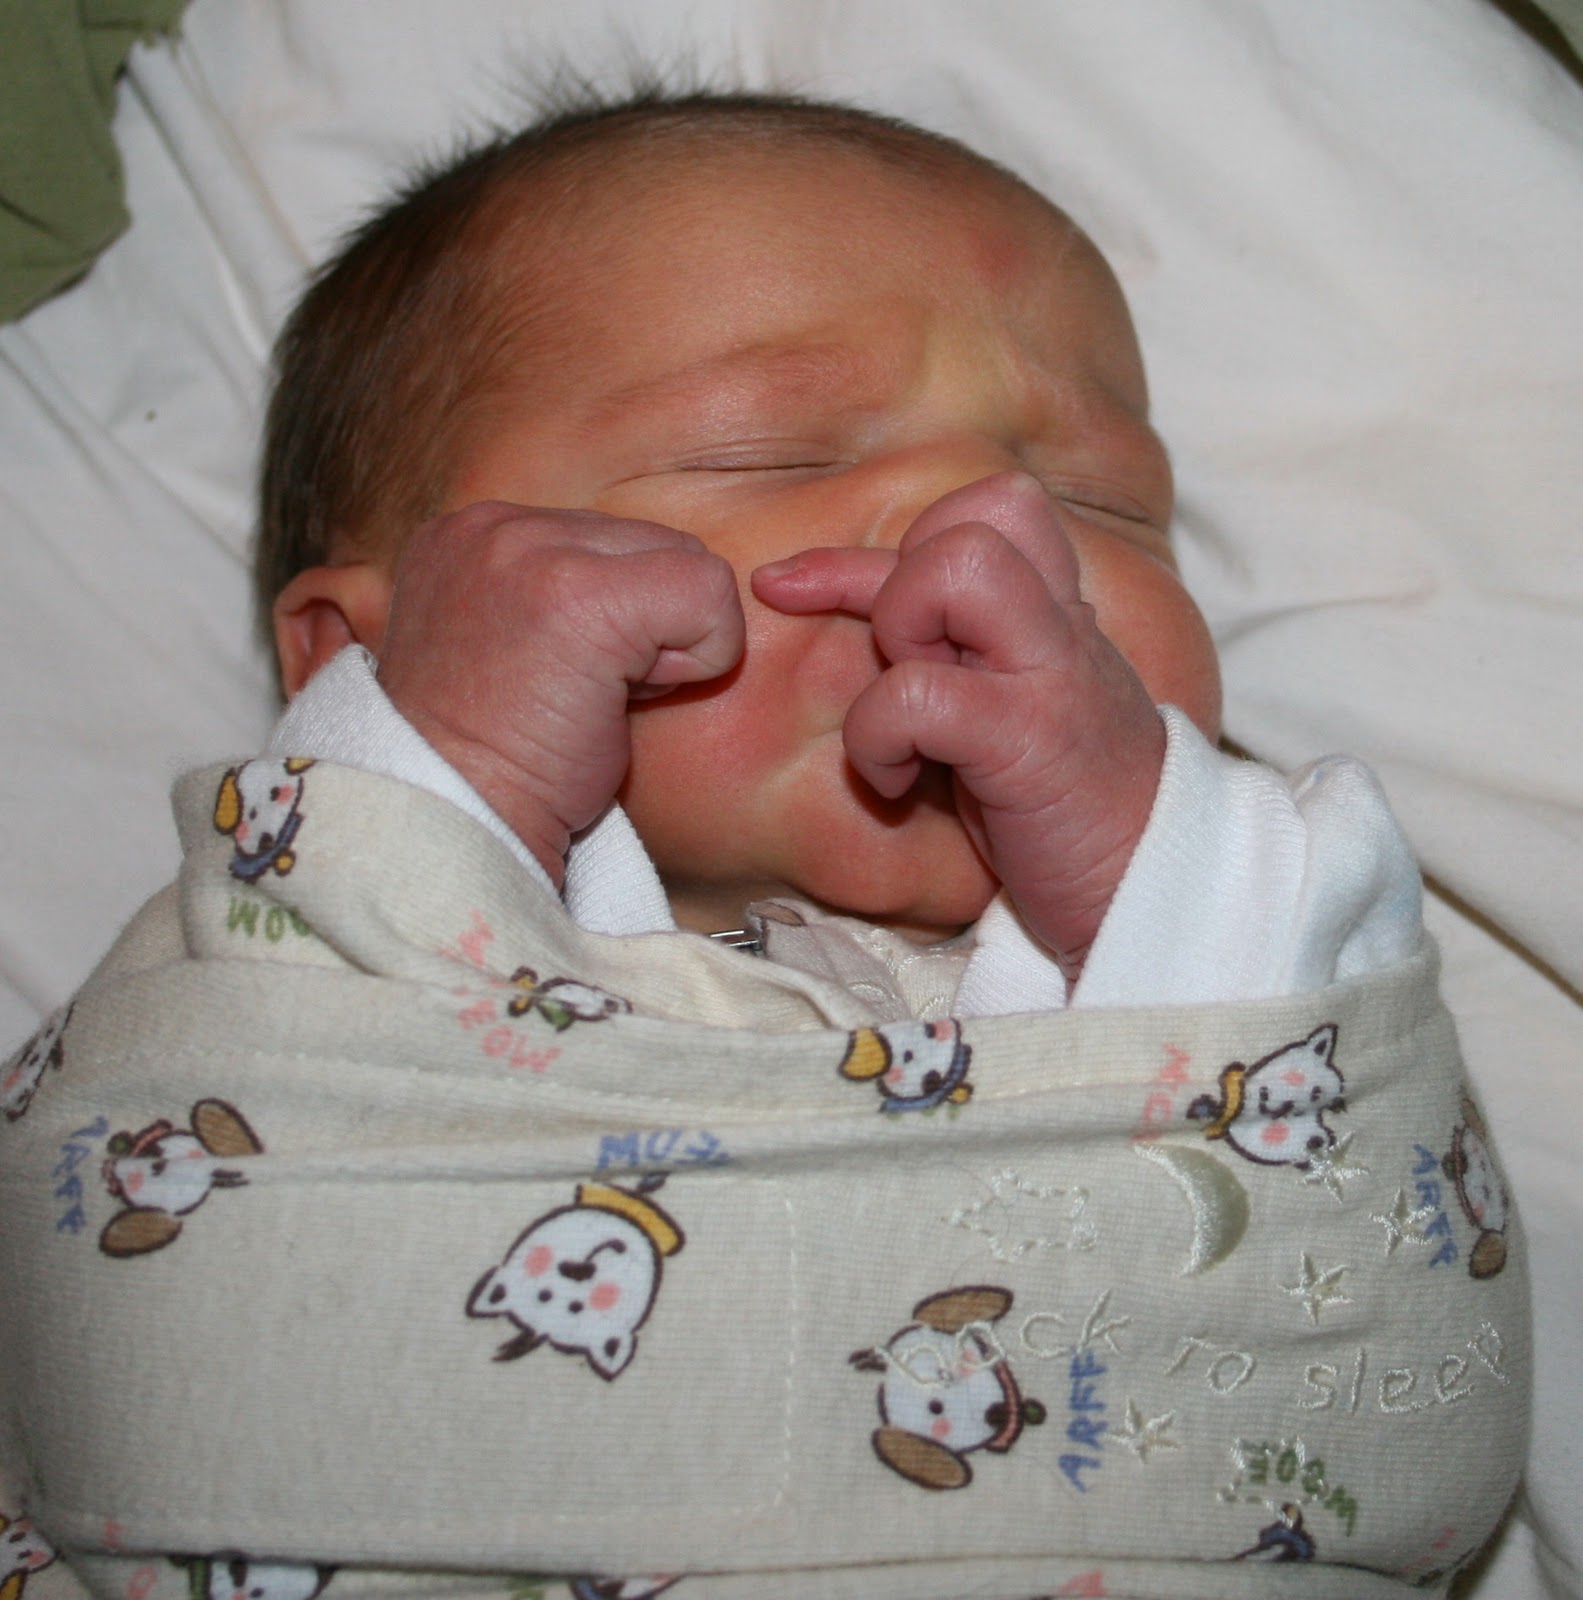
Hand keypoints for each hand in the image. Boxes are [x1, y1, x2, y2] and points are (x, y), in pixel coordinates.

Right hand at [377, 501, 743, 883]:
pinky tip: (629, 701)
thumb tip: (661, 581)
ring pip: (688, 561)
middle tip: (587, 695)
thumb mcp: (503, 644)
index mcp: (469, 534)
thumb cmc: (495, 760)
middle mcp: (494, 526)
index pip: (609, 538)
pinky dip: (703, 657)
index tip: (564, 679)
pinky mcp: (584, 596)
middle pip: (654, 540)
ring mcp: (534, 552)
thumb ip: (560, 595)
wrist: (460, 820)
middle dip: (650, 624)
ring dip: (670, 643)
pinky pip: (710, 593)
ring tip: (596, 696)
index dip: (620, 619)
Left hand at [752, 472, 1164, 978]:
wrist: (1152, 890)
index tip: (794, 587)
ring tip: (909, 720)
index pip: (969, 518)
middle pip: (971, 519)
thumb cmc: (1060, 808)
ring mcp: (1050, 671)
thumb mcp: (998, 707)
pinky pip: (914, 693)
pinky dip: (877, 739)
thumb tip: (830, 590)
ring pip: (951, 570)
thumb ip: (942, 646)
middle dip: (898, 584)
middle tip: (905, 672)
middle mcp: (1060, 623)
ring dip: (896, 642)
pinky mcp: (1028, 736)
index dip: (867, 553)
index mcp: (1055, 612)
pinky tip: (895, 786)